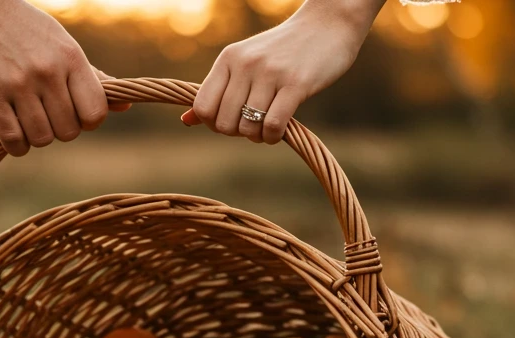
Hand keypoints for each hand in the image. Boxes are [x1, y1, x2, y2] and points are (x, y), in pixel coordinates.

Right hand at [0, 0, 121, 156]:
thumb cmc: (24, 30)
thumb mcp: (62, 45)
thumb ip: (91, 77)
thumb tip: (125, 106)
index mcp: (70, 57)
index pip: (95, 112)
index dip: (87, 121)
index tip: (74, 112)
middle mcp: (47, 70)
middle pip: (68, 131)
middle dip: (59, 129)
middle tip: (46, 113)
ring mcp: (17, 84)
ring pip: (42, 139)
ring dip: (36, 137)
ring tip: (28, 118)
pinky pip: (13, 141)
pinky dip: (16, 145)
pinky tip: (13, 130)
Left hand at [182, 0, 383, 144]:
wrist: (329, 24)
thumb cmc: (283, 50)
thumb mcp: (244, 63)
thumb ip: (217, 90)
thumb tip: (185, 121)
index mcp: (228, 59)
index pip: (202, 107)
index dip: (214, 124)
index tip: (232, 120)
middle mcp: (245, 64)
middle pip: (223, 124)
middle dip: (237, 133)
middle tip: (253, 125)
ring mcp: (270, 74)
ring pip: (248, 128)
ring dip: (258, 137)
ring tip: (268, 126)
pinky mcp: (296, 84)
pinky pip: (273, 126)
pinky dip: (273, 137)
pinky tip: (279, 131)